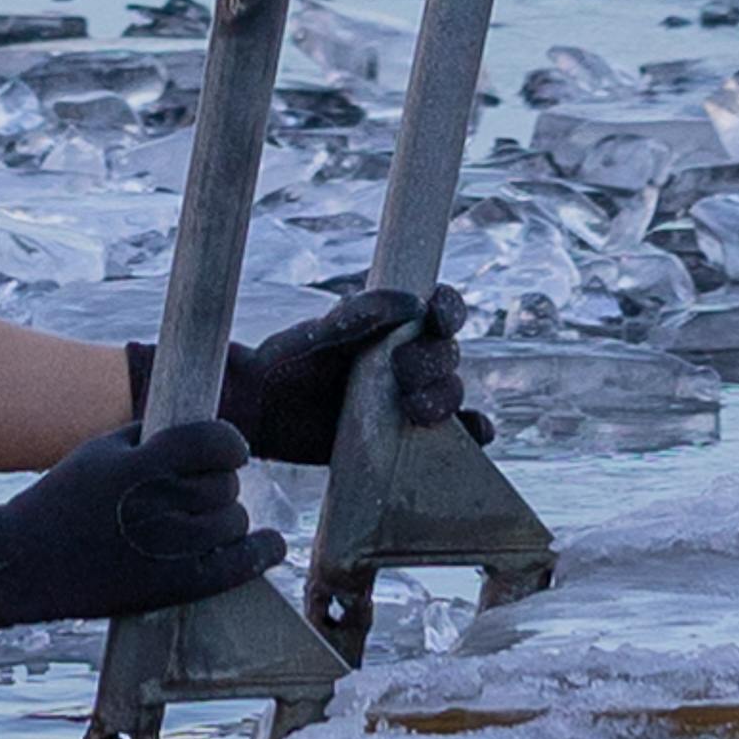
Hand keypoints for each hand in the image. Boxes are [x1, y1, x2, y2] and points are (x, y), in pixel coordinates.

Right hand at [0, 419, 276, 660]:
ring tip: (203, 520)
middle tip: (199, 490)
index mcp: (140, 466)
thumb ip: (151, 437)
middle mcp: (161, 507)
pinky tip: (269, 543)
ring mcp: (171, 551)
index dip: (229, 442)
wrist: (26, 563)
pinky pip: (238, 565)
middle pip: (225, 486)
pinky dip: (260, 551)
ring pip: (234, 522)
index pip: (214, 441)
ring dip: (227, 518)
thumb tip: (203, 431)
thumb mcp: (100, 451)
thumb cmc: (63, 500)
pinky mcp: (175, 587)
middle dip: (219, 483)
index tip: (229, 448)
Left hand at [131, 284, 472, 465]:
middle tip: (402, 375)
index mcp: (390, 325)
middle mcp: (406, 358)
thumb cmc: (286, 364)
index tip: (437, 321)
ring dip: (446, 399)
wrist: (263, 415)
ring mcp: (410, 398)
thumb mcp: (316, 334)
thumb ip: (357, 315)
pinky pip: (454, 434)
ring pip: (451, 393)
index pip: (436, 310)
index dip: (448, 310)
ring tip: (413, 410)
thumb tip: (411, 302)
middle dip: (433, 363)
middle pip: (446, 355)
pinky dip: (473, 433)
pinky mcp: (409, 436)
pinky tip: (475, 435)